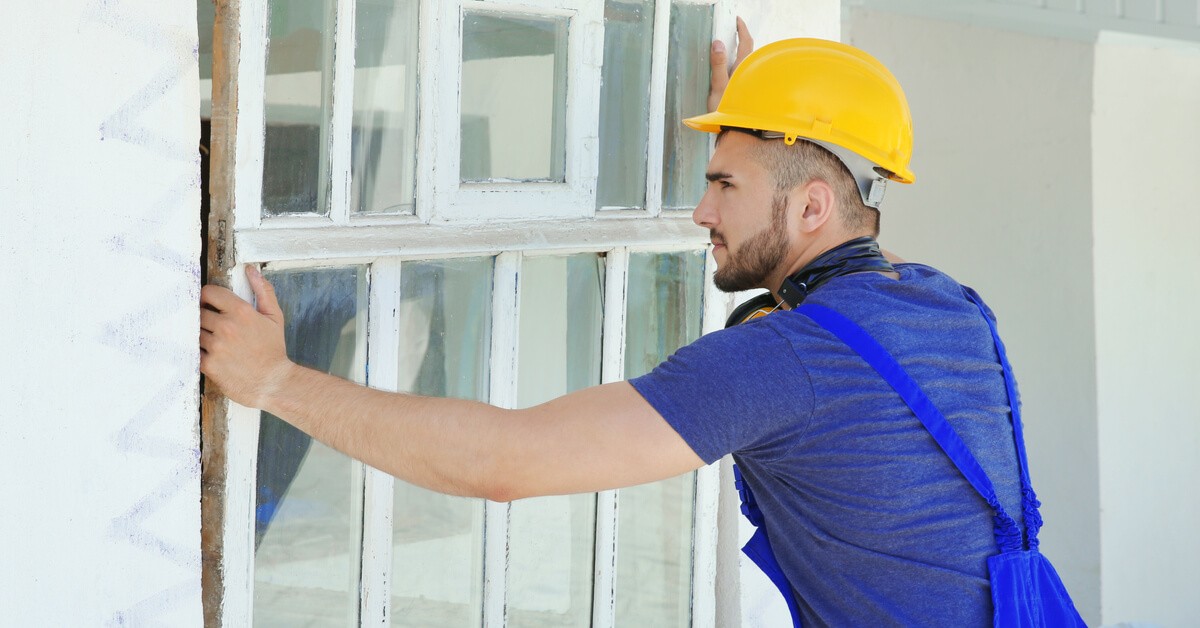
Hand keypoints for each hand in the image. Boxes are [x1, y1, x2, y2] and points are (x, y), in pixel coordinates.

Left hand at [199, 265, 292, 408]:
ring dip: (201, 334)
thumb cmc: (273, 350)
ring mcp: (215, 346)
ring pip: (195, 331)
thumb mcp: (275, 317)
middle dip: (204, 317)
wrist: (272, 382)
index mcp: (241, 312)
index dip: (208, 297)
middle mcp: (226, 326)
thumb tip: (251, 270)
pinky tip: (210, 353)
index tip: (210, 304)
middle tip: (213, 325)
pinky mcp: (208, 364)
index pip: (208, 293)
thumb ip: (263, 291)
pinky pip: (193, 351)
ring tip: (213, 341)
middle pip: (198, 312)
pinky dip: (198, 351)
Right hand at [708, 16, 753, 112]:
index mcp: (743, 69)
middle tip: (733, 33)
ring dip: (742, 55)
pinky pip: (747, 74)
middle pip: (749, 51)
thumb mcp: (718, 87)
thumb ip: (718, 65)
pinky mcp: (750, 92)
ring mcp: (751, 83)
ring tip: (732, 52)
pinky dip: (741, 67)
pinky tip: (735, 74)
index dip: (742, 29)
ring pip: (749, 63)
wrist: (737, 132)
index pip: (745, 42)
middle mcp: (751, 74)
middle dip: (742, 41)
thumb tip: (717, 44)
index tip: (737, 20)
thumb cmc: (727, 111)